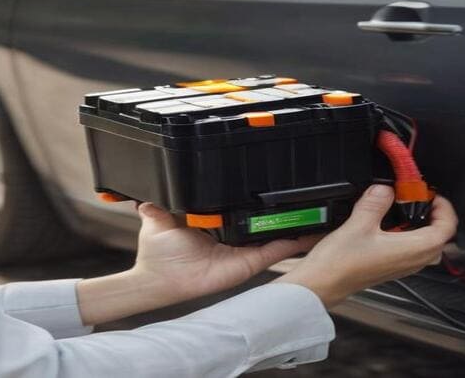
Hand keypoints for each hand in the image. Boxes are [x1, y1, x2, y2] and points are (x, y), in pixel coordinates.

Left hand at [75, 203, 317, 324]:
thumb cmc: (157, 254)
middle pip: (262, 224)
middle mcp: (232, 239)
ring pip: (273, 238)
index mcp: (215, 226)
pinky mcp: (246, 265)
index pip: (240, 210)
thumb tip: (149, 191)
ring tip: (315, 212)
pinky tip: (307, 232)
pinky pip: (271, 253)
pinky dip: (290, 244)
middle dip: (282, 213)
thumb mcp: (159, 219)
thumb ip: (160, 204)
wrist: (156, 279)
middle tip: (303, 196)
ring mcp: (242, 252)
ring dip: (293, 227)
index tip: (272, 184)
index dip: (255, 200)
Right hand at [274, 184, 456, 307]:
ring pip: (425, 247)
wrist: (321, 284)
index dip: (444, 208)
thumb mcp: (358, 223)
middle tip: (420, 200)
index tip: (431, 194)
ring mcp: (400, 267)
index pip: (446, 230)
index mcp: (412, 250)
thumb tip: (385, 189)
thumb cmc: (339, 264)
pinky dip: (407, 236)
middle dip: (435, 217)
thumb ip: (376, 202)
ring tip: (405, 210)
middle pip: (439, 239)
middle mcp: (410, 262)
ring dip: (422, 228)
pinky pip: (410, 252)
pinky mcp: (388, 268)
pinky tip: (387, 225)